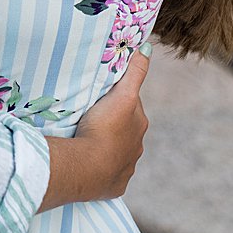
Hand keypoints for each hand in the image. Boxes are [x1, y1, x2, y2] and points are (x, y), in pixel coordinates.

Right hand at [70, 45, 150, 199]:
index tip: (101, 97)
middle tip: (90, 116)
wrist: (89, 167)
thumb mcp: (121, 95)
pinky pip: (108, 172)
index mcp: (139, 125)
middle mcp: (137, 147)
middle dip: (112, 123)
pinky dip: (101, 165)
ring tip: (85, 139)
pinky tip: (88, 161)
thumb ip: (134, 73)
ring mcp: (126, 167)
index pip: (130, 107)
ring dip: (105, 145)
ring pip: (116, 151)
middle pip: (124, 128)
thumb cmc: (104, 128)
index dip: (117, 100)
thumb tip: (147, 48)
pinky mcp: (114, 184)